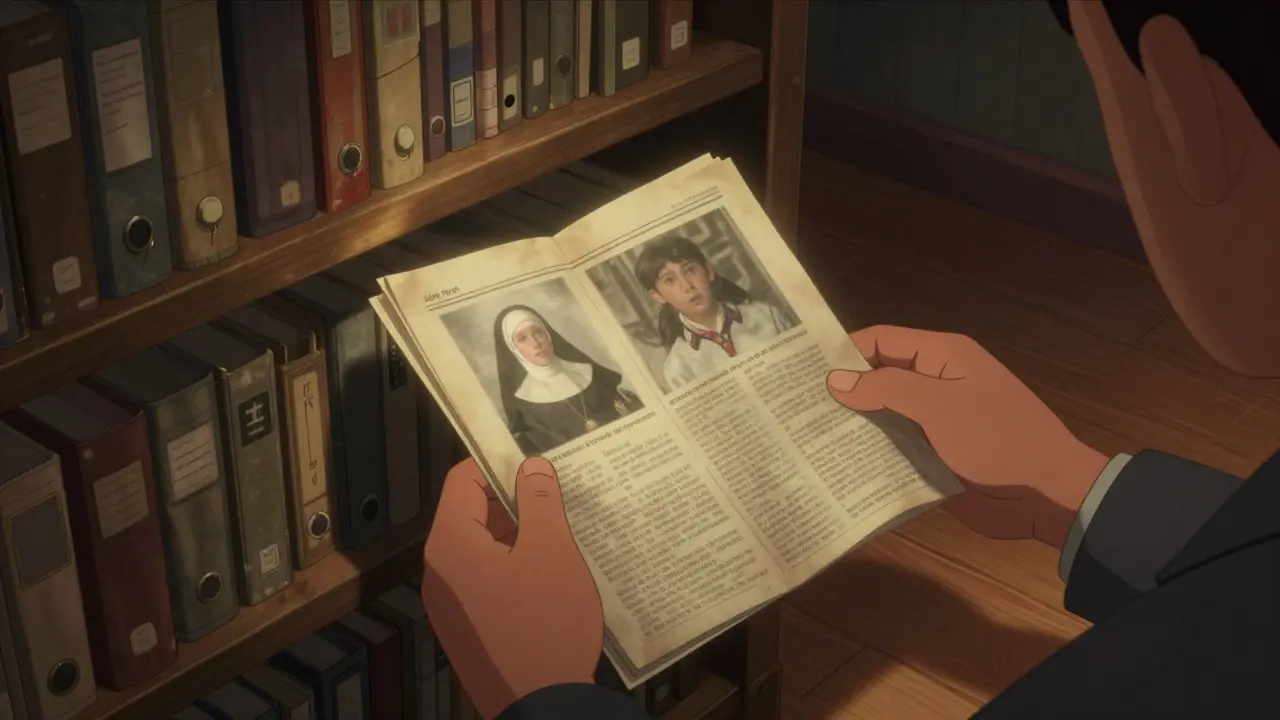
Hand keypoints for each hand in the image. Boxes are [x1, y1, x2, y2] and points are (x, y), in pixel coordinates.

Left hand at [421, 457, 603, 718]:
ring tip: (559, 535)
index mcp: (450, 544)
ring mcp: (448, 604)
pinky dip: (511, 568)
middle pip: (469, 513)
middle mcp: (439, 571)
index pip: (462, 479)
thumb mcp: (552, 552)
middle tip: (557, 498)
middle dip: (512, 501)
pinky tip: (547, 576)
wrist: (542, 706)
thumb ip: (539, 501)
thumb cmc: (546, 624)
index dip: (498, 463)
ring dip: (516, 536)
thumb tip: (531, 466)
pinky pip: (483, 581)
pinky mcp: (465, 628)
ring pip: (480, 549)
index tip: (537, 462)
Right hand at [826, 325, 1109, 548]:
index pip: (880, 341)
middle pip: (878, 378)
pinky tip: (837, 466)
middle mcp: (936, 383)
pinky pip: (895, 449)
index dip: (843, 352)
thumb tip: (835, 378)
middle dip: (842, 392)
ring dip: (853, 427)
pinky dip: (871, 454)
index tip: (799, 371)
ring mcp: (935, 422)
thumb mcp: (940, 407)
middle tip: (793, 408)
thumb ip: (887, 388)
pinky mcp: (934, 456)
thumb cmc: (997, 440)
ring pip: (883, 417)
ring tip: (804, 438)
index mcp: (943, 356)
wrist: (1048, 494)